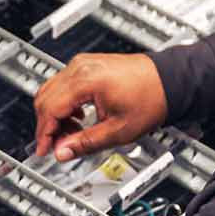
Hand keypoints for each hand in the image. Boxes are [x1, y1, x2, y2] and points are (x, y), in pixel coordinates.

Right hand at [32, 53, 169, 161]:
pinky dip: (64, 103)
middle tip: (57, 145)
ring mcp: (83, 64)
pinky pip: (63, 84)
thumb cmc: (151, 98)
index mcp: (85, 80)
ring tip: (71, 134)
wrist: (170, 80)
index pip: (50, 108)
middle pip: (45, 97)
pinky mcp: (88, 66)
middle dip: (47, 125)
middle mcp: (80, 67)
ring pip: (51, 90)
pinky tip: (78, 118)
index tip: (44, 150)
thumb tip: (63, 152)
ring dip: (55, 114)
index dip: (44, 133)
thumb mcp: (118, 130)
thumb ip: (85, 143)